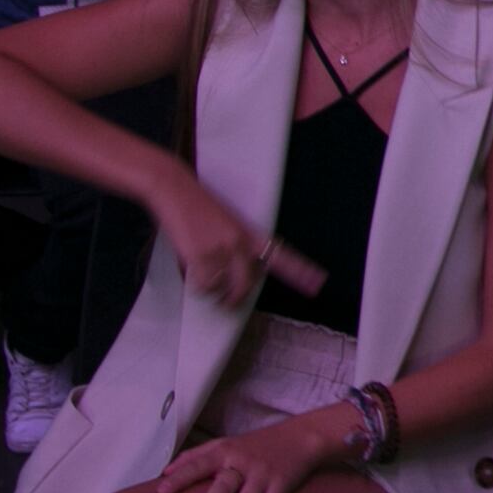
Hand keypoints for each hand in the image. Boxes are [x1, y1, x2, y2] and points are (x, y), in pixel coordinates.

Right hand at [152, 172, 322, 312]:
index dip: (300, 271)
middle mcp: (240, 243)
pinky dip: (196, 285)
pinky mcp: (200, 255)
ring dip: (211, 291)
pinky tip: (191, 272)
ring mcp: (221, 250)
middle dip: (234, 300)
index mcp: (250, 234)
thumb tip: (233, 278)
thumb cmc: (197, 206)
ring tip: (202, 280)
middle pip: (246, 286)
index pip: (281, 255)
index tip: (317, 283)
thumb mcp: (228, 223)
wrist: (175, 189)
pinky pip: (203, 285)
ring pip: (220, 288)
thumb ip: (237, 248)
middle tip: (226, 304)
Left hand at [152, 414, 336, 492]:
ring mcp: (263, 474)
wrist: (300, 437)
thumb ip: (195, 455)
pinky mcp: (282, 485)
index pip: (198, 464)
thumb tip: (165, 472)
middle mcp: (243, 462)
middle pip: (223, 487)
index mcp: (224, 451)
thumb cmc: (255, 445)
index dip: (180, 478)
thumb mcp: (225, 443)